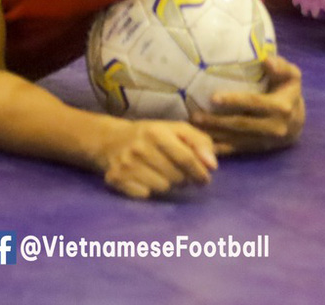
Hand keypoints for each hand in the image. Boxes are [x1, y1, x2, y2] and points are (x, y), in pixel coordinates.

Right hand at [97, 119, 217, 198]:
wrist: (111, 140)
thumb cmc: (152, 135)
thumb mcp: (176, 129)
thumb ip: (200, 142)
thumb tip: (212, 165)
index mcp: (157, 132)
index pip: (185, 157)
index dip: (199, 171)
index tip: (205, 179)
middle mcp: (139, 148)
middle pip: (176, 176)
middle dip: (184, 178)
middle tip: (179, 172)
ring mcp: (126, 165)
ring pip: (163, 188)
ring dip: (168, 184)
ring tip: (162, 173)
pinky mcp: (116, 180)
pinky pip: (145, 195)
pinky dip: (150, 190)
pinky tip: (146, 178)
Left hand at [191, 54, 304, 155]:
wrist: (298, 122)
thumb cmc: (290, 92)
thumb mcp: (292, 76)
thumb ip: (281, 67)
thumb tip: (267, 60)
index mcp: (281, 107)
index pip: (254, 103)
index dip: (234, 101)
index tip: (213, 98)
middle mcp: (273, 127)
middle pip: (240, 124)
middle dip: (216, 122)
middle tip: (195, 116)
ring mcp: (264, 141)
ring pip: (235, 139)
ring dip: (213, 135)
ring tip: (193, 129)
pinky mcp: (256, 149)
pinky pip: (235, 150)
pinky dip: (218, 149)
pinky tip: (202, 145)